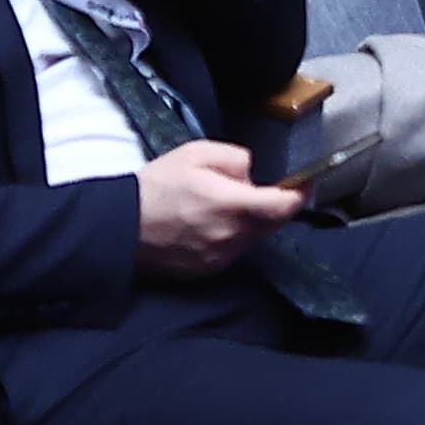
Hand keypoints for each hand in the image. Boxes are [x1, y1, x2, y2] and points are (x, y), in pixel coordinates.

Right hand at [132, 141, 301, 276]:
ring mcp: (218, 258)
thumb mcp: (199, 153)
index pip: (284, 207)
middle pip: (272, 223)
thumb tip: (253, 176)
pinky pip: (234, 251)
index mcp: (231, 206)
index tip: (306, 181)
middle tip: (265, 188)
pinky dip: (235, 236)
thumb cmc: (158, 185)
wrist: (118, 226)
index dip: (301, 193)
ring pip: (254, 238)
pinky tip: (216, 223)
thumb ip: (237, 159)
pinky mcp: (206, 271)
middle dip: (275, 205)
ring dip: (253, 222)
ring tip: (230, 204)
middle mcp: (230, 237)